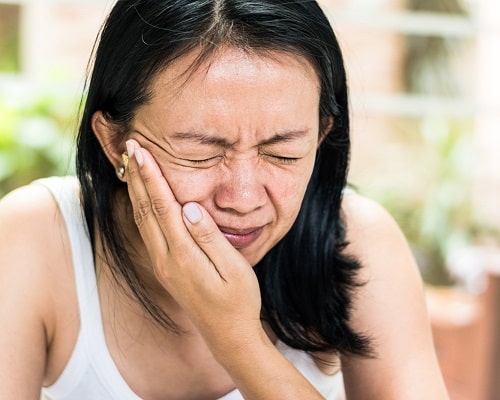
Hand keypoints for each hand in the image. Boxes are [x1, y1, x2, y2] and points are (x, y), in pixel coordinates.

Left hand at [124, 139, 262, 351]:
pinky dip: (141, 208)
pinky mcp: (165, 268)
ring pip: (142, 220)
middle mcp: (166, 259)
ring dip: (136, 190)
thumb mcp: (233, 268)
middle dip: (137, 176)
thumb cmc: (238, 300)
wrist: (228, 334)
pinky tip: (142, 198)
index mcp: (183, 255)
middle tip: (129, 147)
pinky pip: (147, 232)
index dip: (151, 177)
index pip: (163, 207)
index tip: (141, 152)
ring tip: (131, 166)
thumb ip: (210, 237)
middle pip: (145, 210)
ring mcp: (163, 265)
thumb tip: (190, 207)